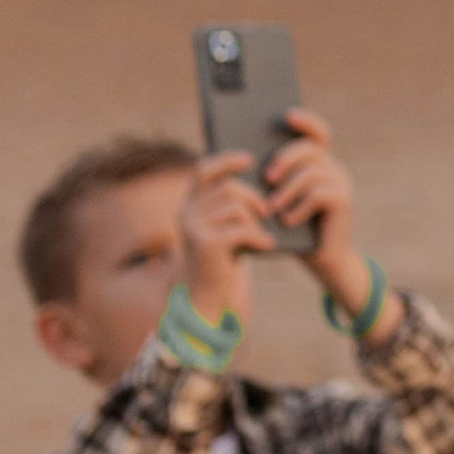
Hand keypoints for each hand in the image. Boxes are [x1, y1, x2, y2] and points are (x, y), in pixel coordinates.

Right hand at [178, 155, 268, 326]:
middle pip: (229, 189)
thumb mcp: (226, 224)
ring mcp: (193, 227)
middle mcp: (186, 212)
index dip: (226, 160)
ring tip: (261, 234)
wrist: (208, 293)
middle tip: (267, 212)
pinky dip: (259, 237)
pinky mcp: (205, 244)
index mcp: (190, 203)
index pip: (203, 170)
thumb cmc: (223, 254)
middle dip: (254, 200)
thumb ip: (233, 202)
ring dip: (255, 221)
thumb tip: (262, 176)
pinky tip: (267, 245)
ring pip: (237, 208)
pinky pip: (241, 229)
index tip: (249, 160)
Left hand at [263, 110, 394, 333]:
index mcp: (317, 163)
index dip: (305, 121)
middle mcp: (333, 168)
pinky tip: (288, 221)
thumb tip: (243, 156)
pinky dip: (299, 208)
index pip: (317, 132)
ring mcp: (342, 183)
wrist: (320, 258)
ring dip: (287, 190)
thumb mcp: (278, 199)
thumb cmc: (292, 228)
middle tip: (266, 177)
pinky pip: (319, 194)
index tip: (287, 115)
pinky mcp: (344, 201)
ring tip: (271, 207)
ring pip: (311, 173)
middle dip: (285, 159)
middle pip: (309, 149)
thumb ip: (271, 179)